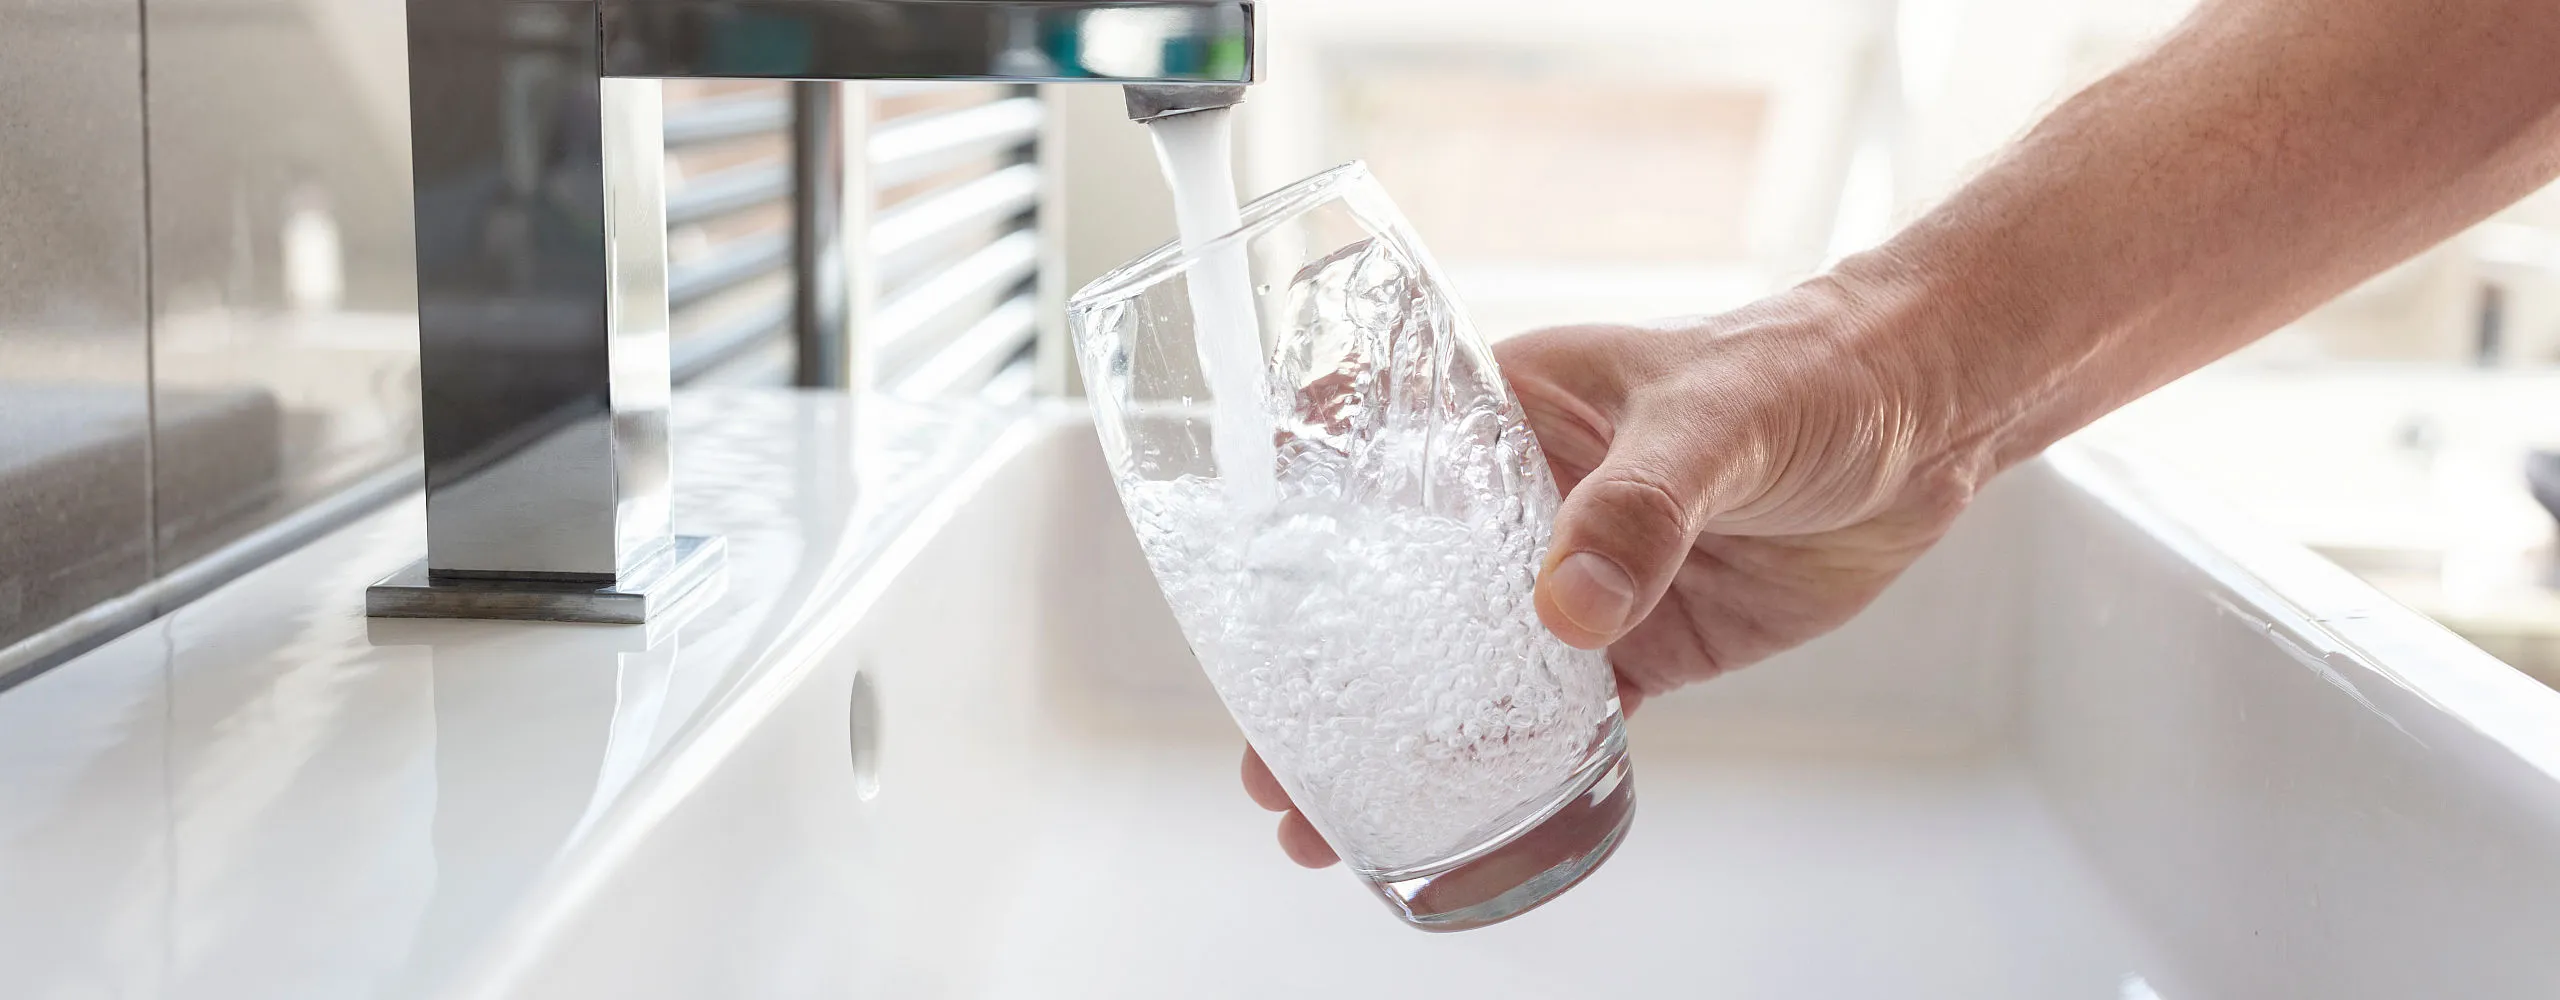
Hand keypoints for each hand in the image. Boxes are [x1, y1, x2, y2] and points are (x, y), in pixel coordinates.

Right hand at [1244, 277, 1986, 867]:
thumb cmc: (1810, 371)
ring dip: (1399, 739)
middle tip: (1271, 762)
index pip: (1365, 465)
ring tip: (1322, 816)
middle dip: (1325, 679)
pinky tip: (1456, 815)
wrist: (1928, 420)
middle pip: (1396, 595)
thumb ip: (1641, 509)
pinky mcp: (1643, 641)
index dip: (1289, 538)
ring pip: (1464, 671)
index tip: (1236, 612)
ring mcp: (1579, 577)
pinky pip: (1560, 714)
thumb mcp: (1716, 422)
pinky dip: (1509, 766)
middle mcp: (1521, 501)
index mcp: (1505, 412)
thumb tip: (1565, 608)